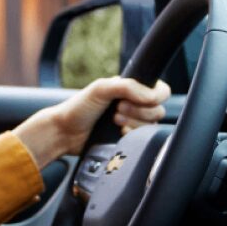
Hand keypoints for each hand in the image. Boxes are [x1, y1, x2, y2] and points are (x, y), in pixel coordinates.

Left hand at [15, 76, 170, 167]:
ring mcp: (133, 123)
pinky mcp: (130, 139)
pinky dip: (132, 134)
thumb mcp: (101, 88)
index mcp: (130, 89)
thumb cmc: (79, 107)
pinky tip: (118, 132)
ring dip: (133, 122)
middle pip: (158, 110)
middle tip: (117, 110)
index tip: (131, 99)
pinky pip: (144, 139)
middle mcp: (135, 105)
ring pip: (152, 125)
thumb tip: (152, 97)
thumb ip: (128, 86)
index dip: (153, 96)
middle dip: (138, 111)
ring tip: (114, 120)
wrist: (65, 132)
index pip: (160, 90)